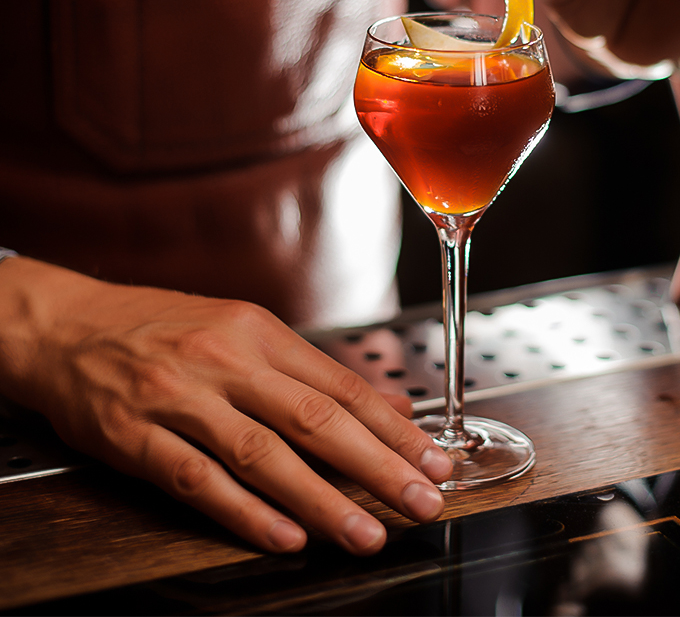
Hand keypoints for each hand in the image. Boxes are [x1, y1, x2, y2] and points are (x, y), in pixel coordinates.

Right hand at [0, 257, 451, 554]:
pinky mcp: (136, 437)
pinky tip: (285, 536)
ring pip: (262, 454)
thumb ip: (312, 372)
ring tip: (365, 531)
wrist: (68, 324)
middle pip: (313, 419)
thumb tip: (387, 405)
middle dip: (376, 465)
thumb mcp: (242, 329)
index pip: (339, 385)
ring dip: (321, 499)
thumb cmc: (162, 327)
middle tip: (421, 499)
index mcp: (257, 331)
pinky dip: (245, 512)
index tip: (432, 457)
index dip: (391, 426)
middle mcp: (225, 360)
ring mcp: (179, 398)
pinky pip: (197, 480)